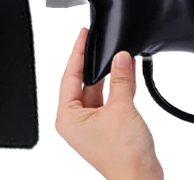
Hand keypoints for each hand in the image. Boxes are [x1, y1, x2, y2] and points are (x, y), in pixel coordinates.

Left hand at [56, 28, 162, 179]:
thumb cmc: (123, 157)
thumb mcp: (121, 108)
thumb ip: (120, 79)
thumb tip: (120, 58)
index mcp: (68, 118)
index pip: (69, 76)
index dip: (77, 53)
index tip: (82, 35)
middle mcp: (76, 122)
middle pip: (81, 82)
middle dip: (93, 63)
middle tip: (97, 41)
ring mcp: (91, 126)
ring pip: (96, 91)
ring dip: (108, 75)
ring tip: (117, 56)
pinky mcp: (107, 129)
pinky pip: (108, 101)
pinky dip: (116, 88)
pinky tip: (126, 74)